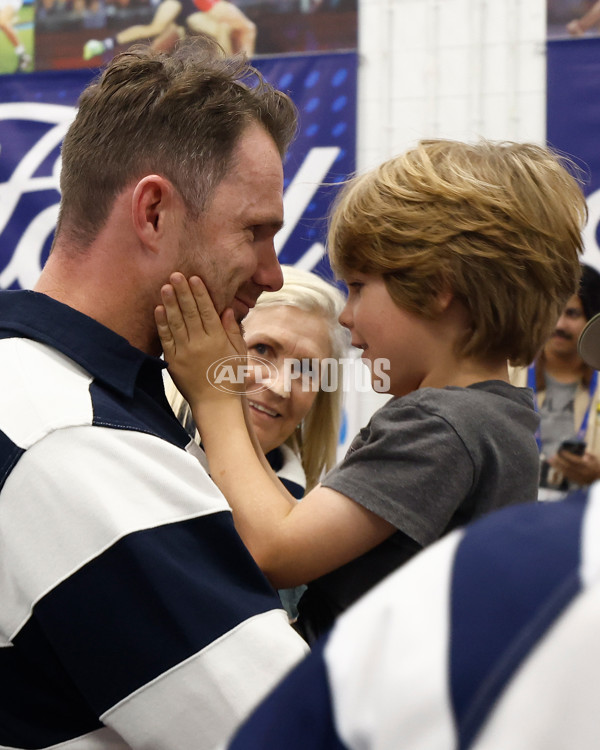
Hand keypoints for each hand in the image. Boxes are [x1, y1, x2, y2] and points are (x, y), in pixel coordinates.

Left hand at [155, 273, 246, 406]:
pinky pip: (166, 339)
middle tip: (176, 274)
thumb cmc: (231, 378)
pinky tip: (158, 309)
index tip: (194, 278)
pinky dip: (162, 323)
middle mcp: (200, 344)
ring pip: (176, 323)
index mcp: (218, 340)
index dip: (200, 293)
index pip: (207, 311)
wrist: (216, 405)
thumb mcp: (238, 353)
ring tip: (165, 286)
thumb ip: (232, 331)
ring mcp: (185, 352)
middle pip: (190, 313)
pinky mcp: (173, 362)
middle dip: (182, 292)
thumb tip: (226, 310)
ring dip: (170, 303)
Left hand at [550, 450, 599, 485]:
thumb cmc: (597, 466)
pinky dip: (561, 471)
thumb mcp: (595, 458)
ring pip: (566, 472)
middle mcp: (584, 473)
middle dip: (559, 461)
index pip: (575, 461)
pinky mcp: (578, 483)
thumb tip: (576, 450)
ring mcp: (581, 479)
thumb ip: (587, 454)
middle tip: (552, 456)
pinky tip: (556, 467)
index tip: (560, 451)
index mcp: (588, 466)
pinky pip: (568, 476)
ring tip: (550, 461)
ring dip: (557, 466)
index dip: (567, 456)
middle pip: (569, 467)